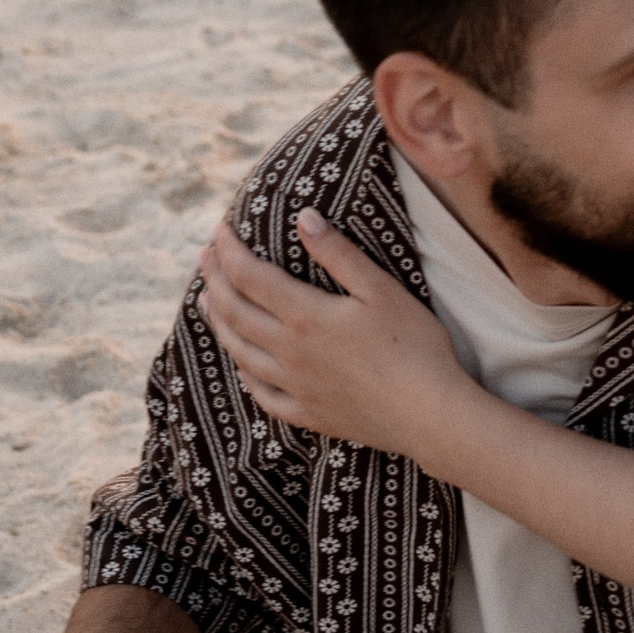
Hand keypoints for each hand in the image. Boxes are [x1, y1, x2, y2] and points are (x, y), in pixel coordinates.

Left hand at [196, 209, 478, 464]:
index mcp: (305, 317)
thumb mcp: (382, 290)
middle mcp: (288, 352)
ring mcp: (294, 386)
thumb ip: (339, 254)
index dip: (229, 251)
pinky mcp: (307, 413)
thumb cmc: (415, 346)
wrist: (428, 414)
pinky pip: (261, 393)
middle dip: (215, 279)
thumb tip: (304, 218)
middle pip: (235, 311)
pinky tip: (241, 365)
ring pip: (239, 351)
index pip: (250, 276)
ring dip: (218, 322)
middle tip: (204, 256)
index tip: (219, 229)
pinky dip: (243, 373)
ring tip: (207, 302)